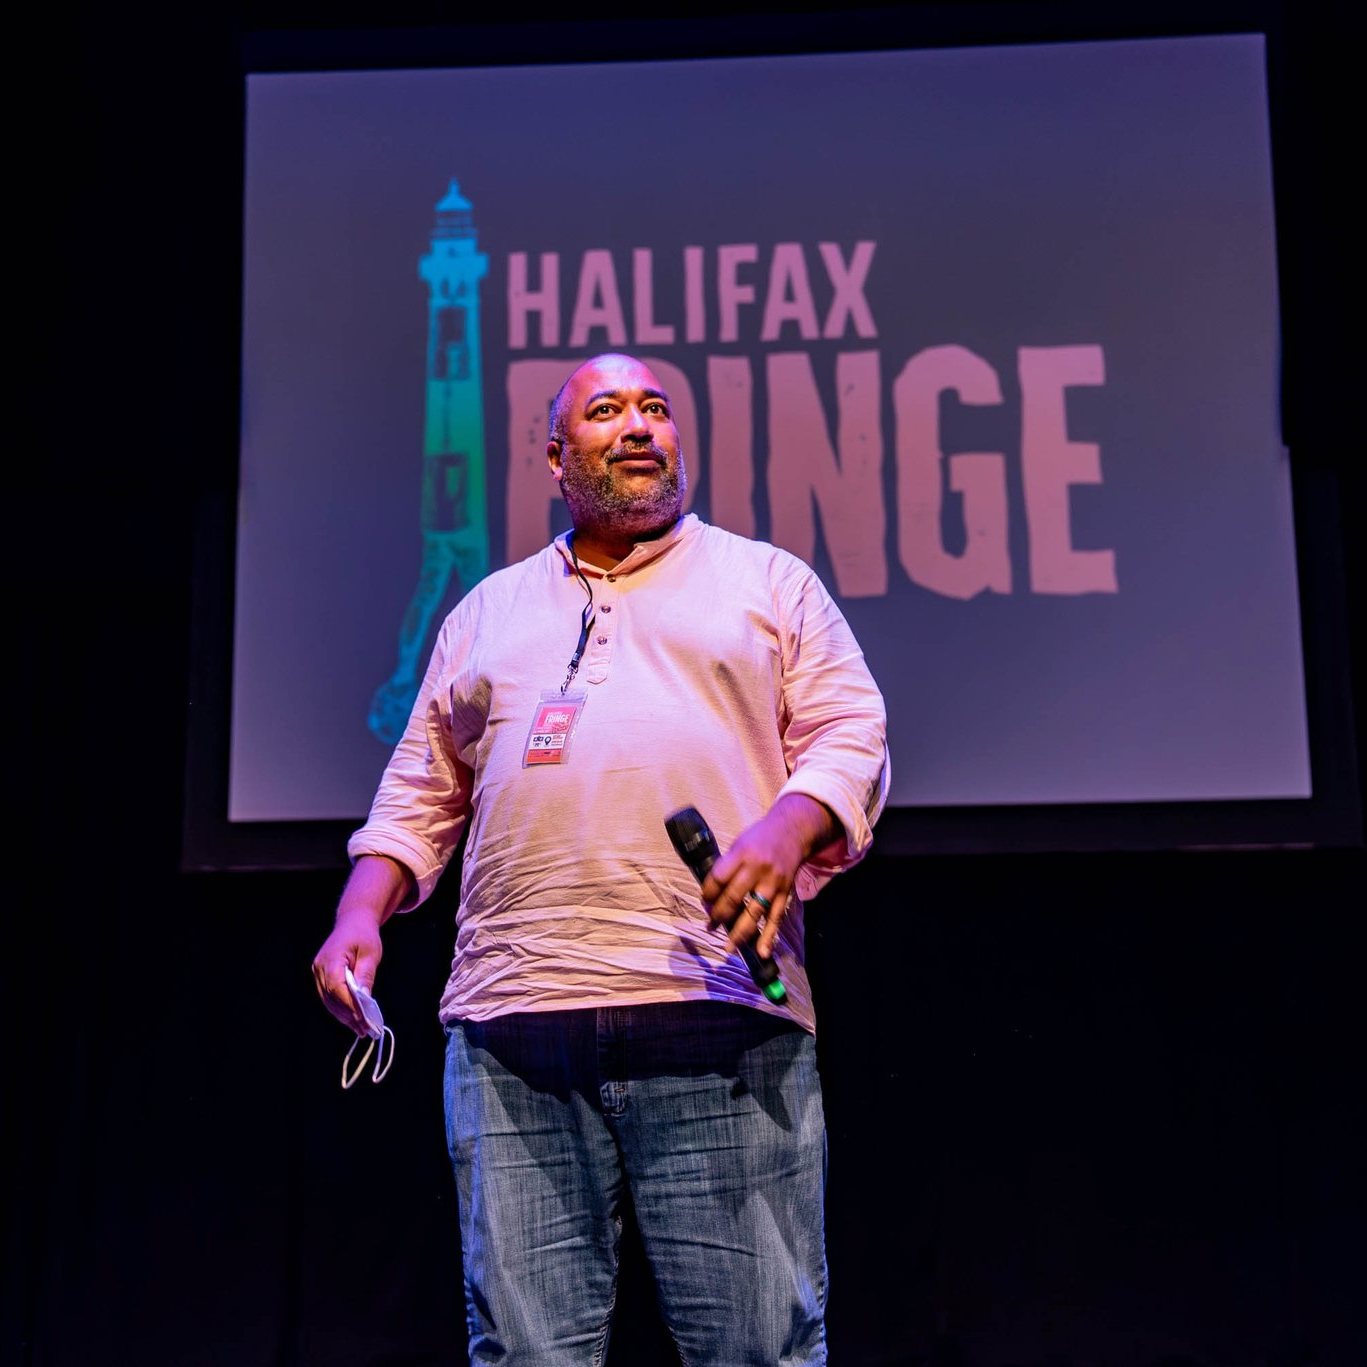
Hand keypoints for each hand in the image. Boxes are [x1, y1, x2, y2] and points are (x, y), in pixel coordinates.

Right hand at [312, 907, 383, 1035]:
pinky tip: (353, 1018)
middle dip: (349, 1016)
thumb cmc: (364, 935)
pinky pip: (329, 997)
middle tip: (365, 1030)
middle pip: (332, 998)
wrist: (353, 922)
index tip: (364, 1021)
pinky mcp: (321, 976)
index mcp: (331, 959)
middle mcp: (319, 967)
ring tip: (361, 1029)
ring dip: (344, 1016)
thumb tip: (365, 1000)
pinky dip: (340, 1008)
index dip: (350, 1007)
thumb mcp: (371, 954)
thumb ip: (366, 976)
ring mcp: (317, 972)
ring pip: (329, 1001)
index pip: (338, 988)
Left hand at [700, 795, 837, 958]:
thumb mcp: (739, 843)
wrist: (792, 831)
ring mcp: (772, 883)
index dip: (707, 893)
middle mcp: (757, 870)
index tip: (704, 901)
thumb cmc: (760, 838)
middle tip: (710, 925)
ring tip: (728, 947)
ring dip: (739, 933)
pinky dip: (769, 937)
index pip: (718, 878)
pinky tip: (761, 952)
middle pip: (733, 898)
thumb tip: (711, 895)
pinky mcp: (784, 893)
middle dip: (719, 915)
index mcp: (741, 854)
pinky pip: (775, 918)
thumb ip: (726, 866)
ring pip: (754, 912)